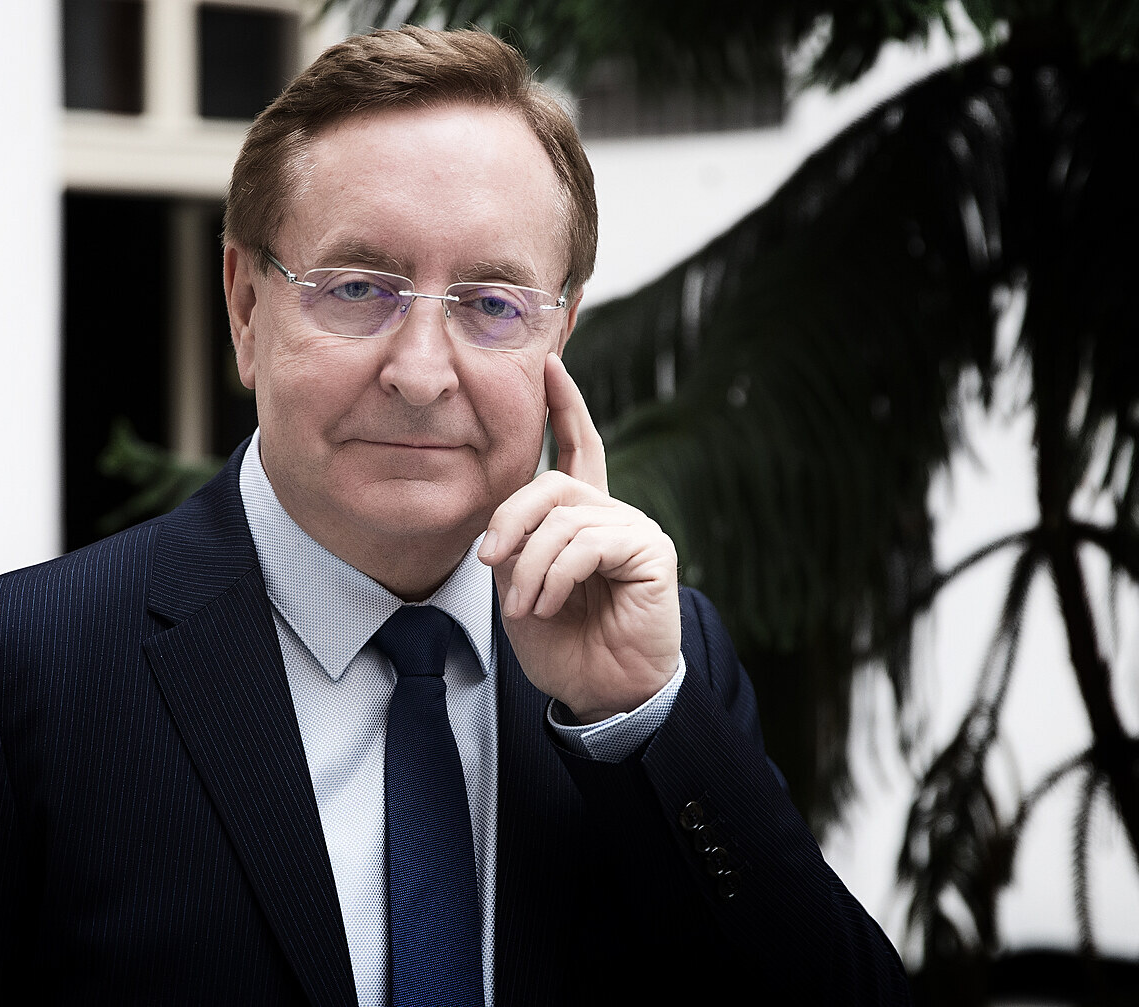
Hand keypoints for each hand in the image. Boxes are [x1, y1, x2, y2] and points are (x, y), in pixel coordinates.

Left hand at [478, 353, 680, 722]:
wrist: (602, 693)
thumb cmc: (563, 646)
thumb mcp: (520, 587)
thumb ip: (516, 543)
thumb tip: (506, 522)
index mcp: (583, 517)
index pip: (577, 447)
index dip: (564, 406)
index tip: (550, 364)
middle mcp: (612, 514)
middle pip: (552, 482)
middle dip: (510, 518)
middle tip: (488, 559)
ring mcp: (634, 529)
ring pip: (564, 517)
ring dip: (530, 566)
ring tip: (523, 605)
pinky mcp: (651, 551)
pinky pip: (588, 543)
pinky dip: (557, 575)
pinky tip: (550, 604)